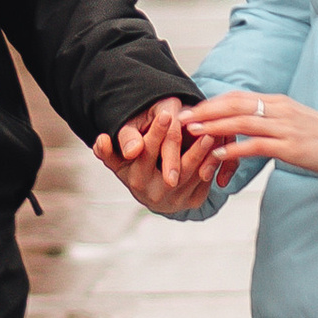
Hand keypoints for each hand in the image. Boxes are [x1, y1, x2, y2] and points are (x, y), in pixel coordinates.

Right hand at [92, 96, 220, 216]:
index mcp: (136, 180)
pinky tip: (216, 146)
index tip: (166, 115)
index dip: (156, 135)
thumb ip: (108, 150)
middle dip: (186, 147)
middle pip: (175, 168)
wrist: (152, 193)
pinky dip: (211, 163)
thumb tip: (101, 139)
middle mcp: (155, 194)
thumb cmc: (134, 168)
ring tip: (210, 133)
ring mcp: (176, 200)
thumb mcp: (118, 161)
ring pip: (194, 174)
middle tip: (197, 127)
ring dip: (203, 154)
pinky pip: (206, 180)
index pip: (147, 155)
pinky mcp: (193, 201)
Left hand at [179, 90, 317, 181]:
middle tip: (182, 118)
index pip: (237, 96)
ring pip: (242, 121)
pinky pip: (257, 145)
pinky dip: (235, 149)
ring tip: (192, 133)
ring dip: (213, 127)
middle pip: (234, 104)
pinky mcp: (291, 146)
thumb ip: (271, 120)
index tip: (191, 109)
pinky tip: (219, 155)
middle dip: (206, 111)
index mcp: (278, 101)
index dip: (212, 103)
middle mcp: (279, 109)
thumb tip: (249, 125)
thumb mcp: (294, 122)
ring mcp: (285, 127)